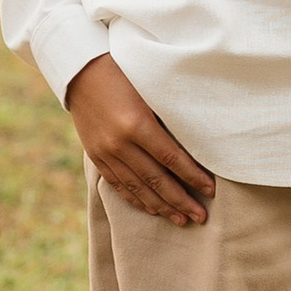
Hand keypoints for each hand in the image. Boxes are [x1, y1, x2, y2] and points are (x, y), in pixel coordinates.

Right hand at [66, 51, 216, 224]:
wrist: (79, 70)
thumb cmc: (123, 71)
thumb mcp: (149, 89)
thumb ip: (168, 116)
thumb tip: (197, 143)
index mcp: (136, 124)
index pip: (172, 159)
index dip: (193, 177)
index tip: (211, 191)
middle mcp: (120, 144)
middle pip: (157, 181)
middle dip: (181, 201)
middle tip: (201, 218)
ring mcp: (105, 153)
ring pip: (138, 189)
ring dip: (162, 207)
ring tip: (182, 220)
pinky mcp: (96, 157)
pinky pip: (119, 185)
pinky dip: (137, 200)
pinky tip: (152, 210)